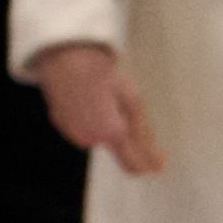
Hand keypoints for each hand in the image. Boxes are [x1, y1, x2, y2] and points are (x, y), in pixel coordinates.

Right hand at [35, 41, 161, 174]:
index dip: (149, 163)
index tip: (161, 156)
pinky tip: (88, 97)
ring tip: (102, 95)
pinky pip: (84, 128)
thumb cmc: (99, 74)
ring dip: (107, 124)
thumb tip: (158, 163)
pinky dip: (90, 118)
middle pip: (118, 147)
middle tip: (123, 102)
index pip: (133, 165)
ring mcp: (72, 133)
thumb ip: (144, 135)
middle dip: (126, 133)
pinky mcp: (61, 125)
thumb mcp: (132, 100)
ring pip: (100, 136)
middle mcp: (90, 139)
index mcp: (111, 133)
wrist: (65, 58)